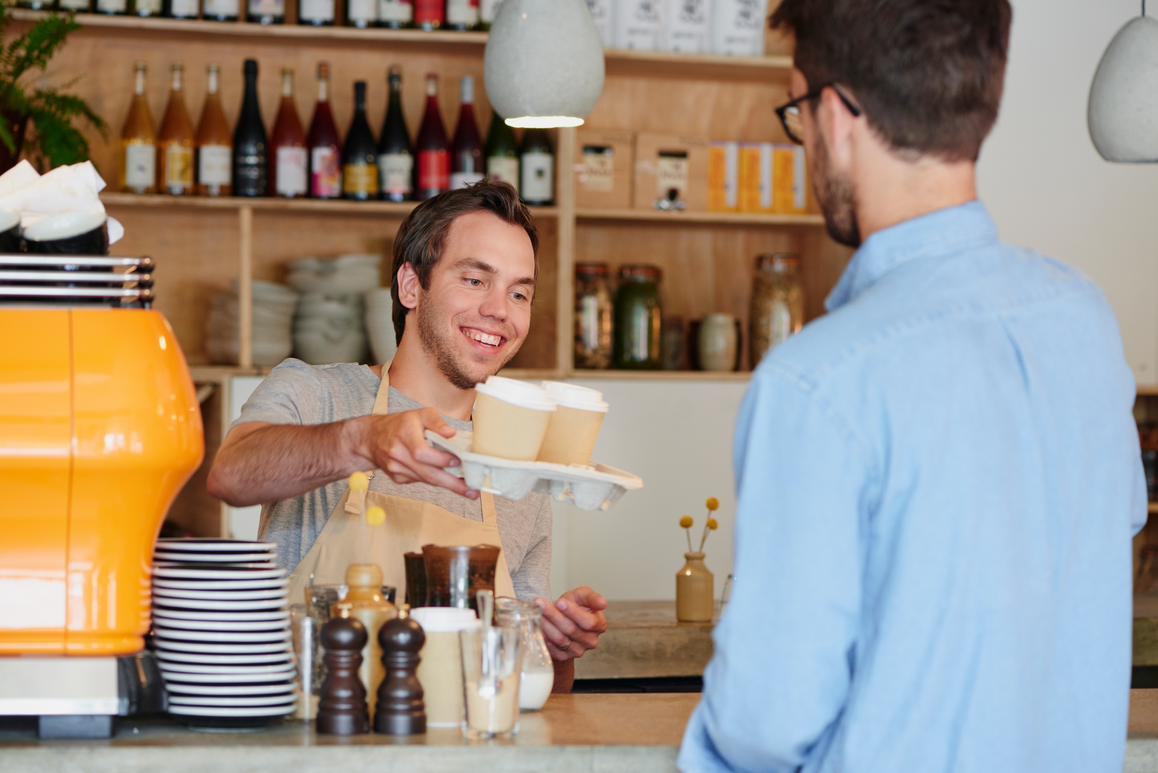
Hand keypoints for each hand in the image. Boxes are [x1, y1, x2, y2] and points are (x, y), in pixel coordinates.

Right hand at [357, 408, 478, 498]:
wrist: (370, 439)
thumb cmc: (399, 424)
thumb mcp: (419, 414)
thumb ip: (437, 422)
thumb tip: (451, 434)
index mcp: (404, 434)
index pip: (421, 452)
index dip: (440, 459)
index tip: (458, 461)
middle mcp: (398, 453)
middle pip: (427, 473)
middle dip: (452, 484)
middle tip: (472, 491)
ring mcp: (396, 468)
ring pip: (425, 479)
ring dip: (448, 485)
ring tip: (467, 490)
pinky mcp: (397, 478)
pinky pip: (420, 480)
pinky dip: (435, 480)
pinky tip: (447, 479)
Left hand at [534, 587, 607, 660]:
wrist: (564, 618)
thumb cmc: (575, 605)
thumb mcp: (583, 595)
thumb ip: (592, 597)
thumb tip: (602, 603)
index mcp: (600, 624)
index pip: (588, 622)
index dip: (573, 612)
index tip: (559, 602)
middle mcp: (591, 640)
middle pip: (571, 629)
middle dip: (554, 615)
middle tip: (541, 605)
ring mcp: (578, 650)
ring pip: (560, 639)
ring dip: (546, 625)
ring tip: (537, 613)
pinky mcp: (564, 656)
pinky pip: (552, 647)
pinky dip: (544, 636)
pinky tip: (538, 626)